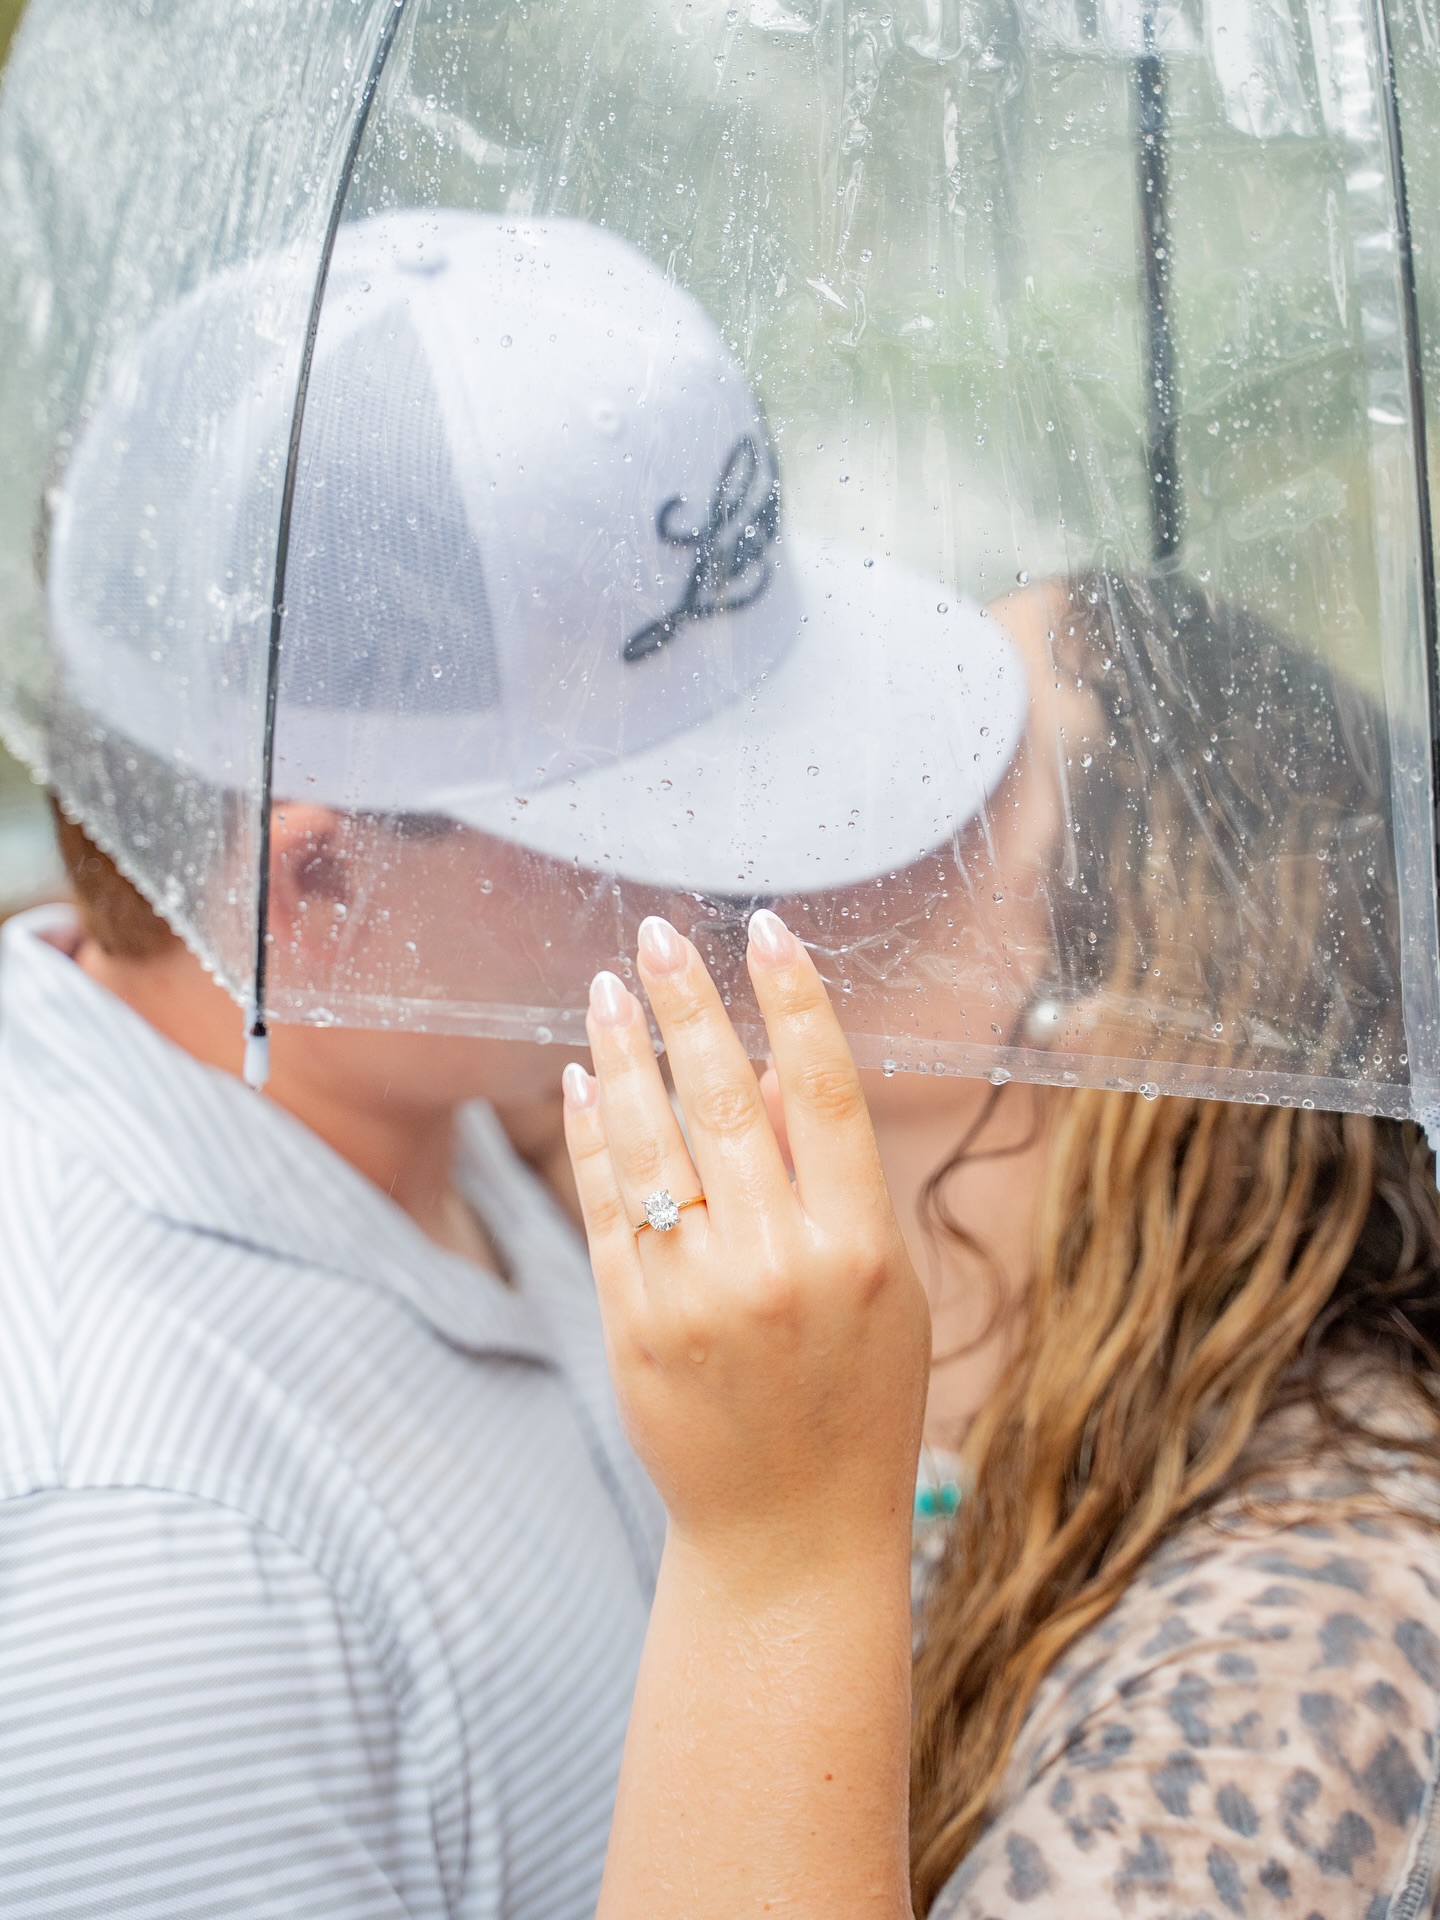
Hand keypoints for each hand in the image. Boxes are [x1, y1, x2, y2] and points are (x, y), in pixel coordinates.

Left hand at [562, 908, 930, 1576]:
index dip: (794, 1001)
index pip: (823, 1092)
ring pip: (649, 1142)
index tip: (767, 931)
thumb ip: (830, 1182)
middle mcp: (777, 1263)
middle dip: (686, 1005)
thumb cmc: (856, 1402)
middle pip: (722, 1099)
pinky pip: (604, 1205)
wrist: (789, 1534)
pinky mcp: (632, 1324)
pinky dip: (591, 1134)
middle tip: (655, 936)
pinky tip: (584, 1078)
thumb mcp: (884, 1290)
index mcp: (859, 1248)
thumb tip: (757, 1072)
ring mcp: (695, 1295)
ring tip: (607, 989)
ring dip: (624, 1052)